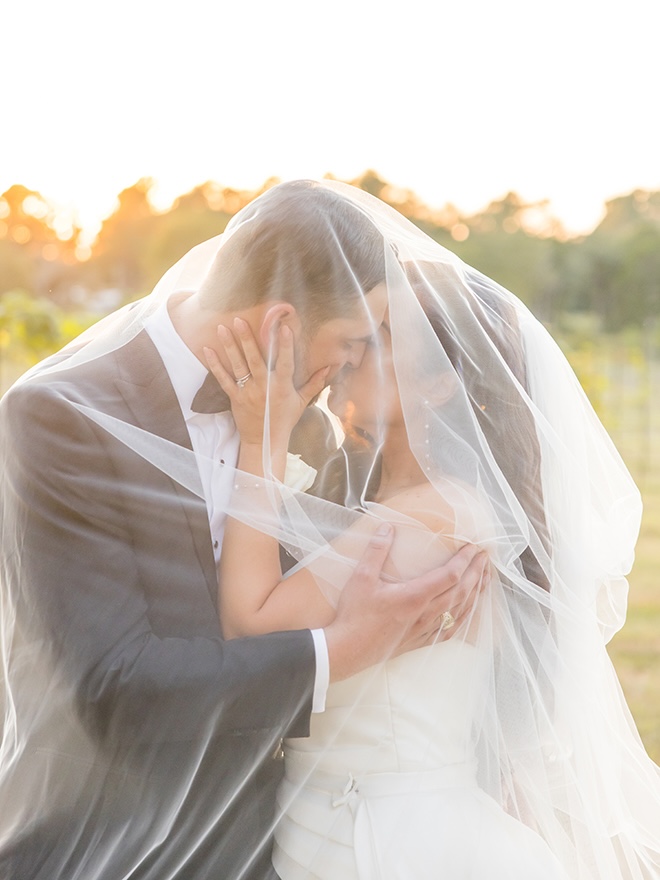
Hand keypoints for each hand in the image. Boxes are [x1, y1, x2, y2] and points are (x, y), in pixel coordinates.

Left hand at [204, 319, 328, 447]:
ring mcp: (248, 392)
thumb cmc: (285, 420)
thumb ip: (315, 382)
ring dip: (229, 346)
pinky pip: (223, 379)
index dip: (285, 346)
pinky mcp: (235, 398)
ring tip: (221, 328)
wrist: (264, 442)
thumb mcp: (302, 401)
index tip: (284, 328)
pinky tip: (207, 349)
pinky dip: (215, 365)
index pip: (285, 363)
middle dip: (247, 339)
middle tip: (239, 320)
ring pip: (238, 366)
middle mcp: (264, 388)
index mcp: (282, 387)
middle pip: (255, 360)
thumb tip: (331, 366)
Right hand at [324, 528, 488, 681]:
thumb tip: (387, 527)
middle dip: (477, 572)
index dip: (465, 560)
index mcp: (414, 596)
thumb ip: (376, 550)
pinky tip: (468, 610)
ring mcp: (426, 630)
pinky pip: (452, 628)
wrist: (347, 651)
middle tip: (486, 557)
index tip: (473, 547)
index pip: (450, 574)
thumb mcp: (361, 577)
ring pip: (461, 610)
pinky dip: (465, 615)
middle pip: (462, 591)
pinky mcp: (421, 641)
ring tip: (485, 578)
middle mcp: (425, 614)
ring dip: (476, 592)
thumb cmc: (354, 615)